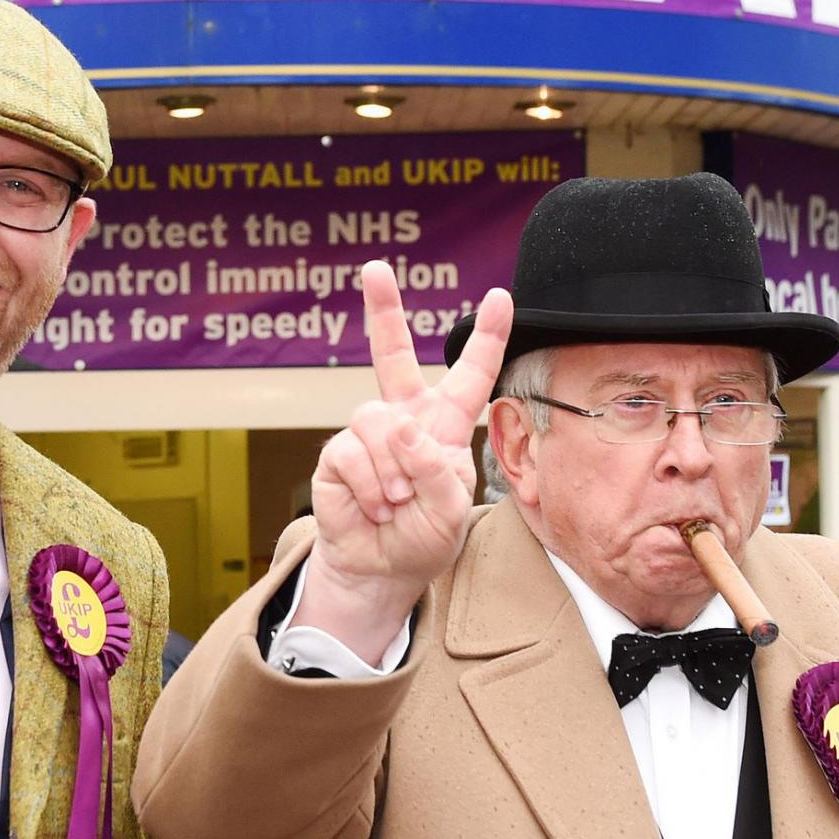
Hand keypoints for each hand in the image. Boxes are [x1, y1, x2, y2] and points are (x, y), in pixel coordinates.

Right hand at [296, 265, 512, 661]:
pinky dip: (370, 488)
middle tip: (375, 269)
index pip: (470, 375)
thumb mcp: (452, 510)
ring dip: (394, 472)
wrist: (381, 569)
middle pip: (392, 353)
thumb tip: (400, 428)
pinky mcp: (337, 453)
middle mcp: (404, 418)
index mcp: (445, 425)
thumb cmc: (424, 537)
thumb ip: (437, 470)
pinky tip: (377, 508)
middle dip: (383, 310)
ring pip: (378, 423)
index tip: (501, 297)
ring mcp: (368, 433)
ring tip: (399, 502)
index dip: (487, 337)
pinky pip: (352, 454)